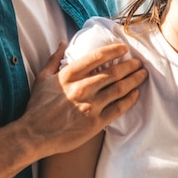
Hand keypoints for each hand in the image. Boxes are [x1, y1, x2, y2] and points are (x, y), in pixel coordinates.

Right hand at [21, 42, 147, 156]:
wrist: (34, 135)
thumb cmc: (37, 107)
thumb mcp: (42, 78)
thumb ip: (54, 59)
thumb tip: (63, 42)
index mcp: (70, 75)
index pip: (97, 57)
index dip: (114, 50)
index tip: (124, 48)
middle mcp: (82, 88)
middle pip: (113, 73)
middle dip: (129, 66)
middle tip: (139, 62)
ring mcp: (90, 106)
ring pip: (118, 89)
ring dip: (134, 80)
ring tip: (142, 75)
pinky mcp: (95, 123)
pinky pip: (117, 109)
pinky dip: (129, 100)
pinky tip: (136, 94)